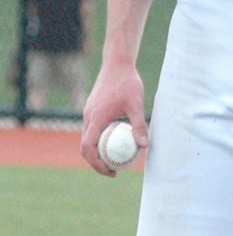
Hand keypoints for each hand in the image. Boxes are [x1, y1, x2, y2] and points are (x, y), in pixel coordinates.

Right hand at [79, 62, 148, 176]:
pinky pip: (93, 130)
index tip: (110, 172)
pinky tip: (116, 142)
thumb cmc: (127, 83)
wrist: (117, 64)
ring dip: (97, 152)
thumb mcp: (136, 105)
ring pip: (88, 139)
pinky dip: (99, 140)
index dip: (96, 163)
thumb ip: (139, 125)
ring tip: (115, 161)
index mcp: (96, 118)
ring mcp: (89, 113)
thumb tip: (144, 146)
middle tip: (113, 171)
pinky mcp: (92, 109)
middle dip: (96, 163)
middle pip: (85, 147)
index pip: (88, 148)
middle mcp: (88, 117)